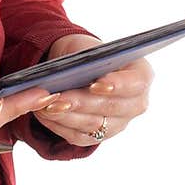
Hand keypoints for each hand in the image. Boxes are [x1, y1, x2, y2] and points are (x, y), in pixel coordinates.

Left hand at [33, 34, 153, 145]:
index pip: (136, 83)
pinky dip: (59, 126)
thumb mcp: (85, 48)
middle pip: (110, 107)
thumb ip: (81, 59)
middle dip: (81, 103)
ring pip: (93, 125)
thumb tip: (66, 73)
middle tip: (58, 98)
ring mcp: (119, 123)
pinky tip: (43, 115)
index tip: (95, 84)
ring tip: (44, 106)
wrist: (79, 68)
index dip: (117, 85)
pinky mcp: (100, 136)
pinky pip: (79, 136)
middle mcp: (135, 103)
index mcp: (141, 75)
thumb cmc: (86, 54)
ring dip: (66, 116)